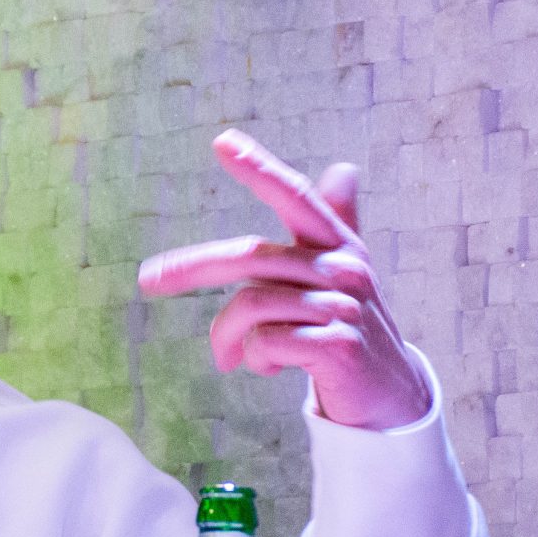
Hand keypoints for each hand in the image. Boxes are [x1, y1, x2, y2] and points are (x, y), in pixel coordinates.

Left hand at [136, 129, 429, 430]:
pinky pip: (267, 342)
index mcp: (339, 245)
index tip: (222, 142)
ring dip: (227, 337)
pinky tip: (269, 367)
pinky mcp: (338, 347)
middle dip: (191, 267)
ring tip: (228, 357)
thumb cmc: (351, 328)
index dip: (260, 169)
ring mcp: (343, 308)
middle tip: (148, 280)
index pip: (296, 197)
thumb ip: (339, 221)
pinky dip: (255, 358)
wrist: (390, 395)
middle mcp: (343, 269)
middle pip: (250, 257)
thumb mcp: (343, 275)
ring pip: (251, 306)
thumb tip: (343, 169)